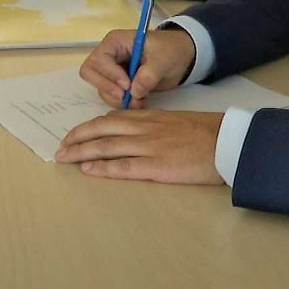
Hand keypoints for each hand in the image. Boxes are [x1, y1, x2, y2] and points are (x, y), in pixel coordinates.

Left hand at [55, 109, 225, 184]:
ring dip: (81, 152)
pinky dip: (103, 167)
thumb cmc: (207, 134)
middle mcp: (145, 129)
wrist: (227, 141)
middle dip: (78, 137)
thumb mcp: (178, 122)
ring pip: (106, 146)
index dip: (91, 126)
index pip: (113, 119)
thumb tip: (141, 134)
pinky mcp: (156, 165)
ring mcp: (149, 146)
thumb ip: (157, 126)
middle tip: (61, 146)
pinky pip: (123, 166)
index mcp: (151, 118)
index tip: (77, 133)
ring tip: (64, 157)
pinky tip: (88, 170)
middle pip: (102, 129)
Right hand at [79, 28, 195, 106]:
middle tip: (128, 97)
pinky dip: (123, 104)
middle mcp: (109, 56)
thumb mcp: (163, 58)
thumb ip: (149, 74)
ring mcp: (112, 71)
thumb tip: (134, 91)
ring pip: (102, 89)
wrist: (181, 58)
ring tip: (140, 101)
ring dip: (118, 100)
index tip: (128, 85)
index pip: (98, 60)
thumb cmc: (171, 50)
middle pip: (91, 75)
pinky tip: (140, 102)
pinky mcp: (119, 84)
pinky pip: (112, 97)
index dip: (109, 75)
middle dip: (109, 89)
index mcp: (115, 42)